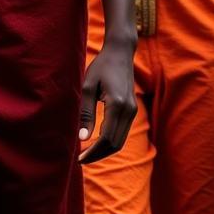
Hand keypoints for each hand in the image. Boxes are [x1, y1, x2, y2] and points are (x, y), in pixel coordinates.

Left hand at [78, 40, 137, 164]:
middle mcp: (129, 111)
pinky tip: (96, 141)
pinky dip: (110, 141)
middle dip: (98, 154)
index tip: (80, 158)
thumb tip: (83, 138)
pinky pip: (122, 132)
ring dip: (105, 150)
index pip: (106, 138)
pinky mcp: (132, 110)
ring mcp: (133, 111)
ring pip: (120, 140)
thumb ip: (86, 113)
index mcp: (117, 105)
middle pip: (115, 144)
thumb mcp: (87, 87)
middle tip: (82, 160)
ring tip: (87, 153)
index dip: (93, 152)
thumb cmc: (101, 66)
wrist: (120, 52)